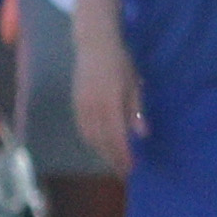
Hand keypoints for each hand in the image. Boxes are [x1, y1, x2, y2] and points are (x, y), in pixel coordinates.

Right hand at [72, 26, 136, 174]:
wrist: (94, 45)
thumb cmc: (120, 63)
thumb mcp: (134, 85)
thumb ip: (136, 110)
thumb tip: (141, 134)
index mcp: (110, 103)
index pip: (116, 137)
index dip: (122, 154)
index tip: (131, 168)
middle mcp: (92, 108)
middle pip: (101, 141)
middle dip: (112, 158)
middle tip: (123, 170)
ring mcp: (81, 106)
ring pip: (89, 137)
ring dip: (101, 151)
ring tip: (113, 160)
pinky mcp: (75, 104)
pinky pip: (82, 128)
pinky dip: (91, 140)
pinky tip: (100, 145)